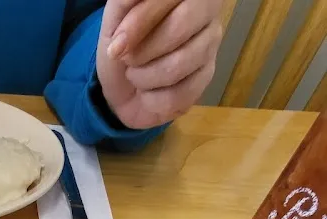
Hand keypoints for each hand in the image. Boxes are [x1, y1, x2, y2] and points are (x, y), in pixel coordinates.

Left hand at [96, 0, 222, 129]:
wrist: (124, 84)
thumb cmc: (123, 42)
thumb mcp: (116, 17)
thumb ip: (125, 2)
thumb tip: (132, 6)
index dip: (140, 22)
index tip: (117, 44)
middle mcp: (206, 9)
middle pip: (178, 29)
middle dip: (142, 52)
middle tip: (126, 59)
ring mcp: (210, 43)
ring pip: (177, 65)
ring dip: (143, 78)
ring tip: (136, 74)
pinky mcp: (207, 76)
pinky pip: (178, 95)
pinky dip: (151, 100)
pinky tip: (149, 91)